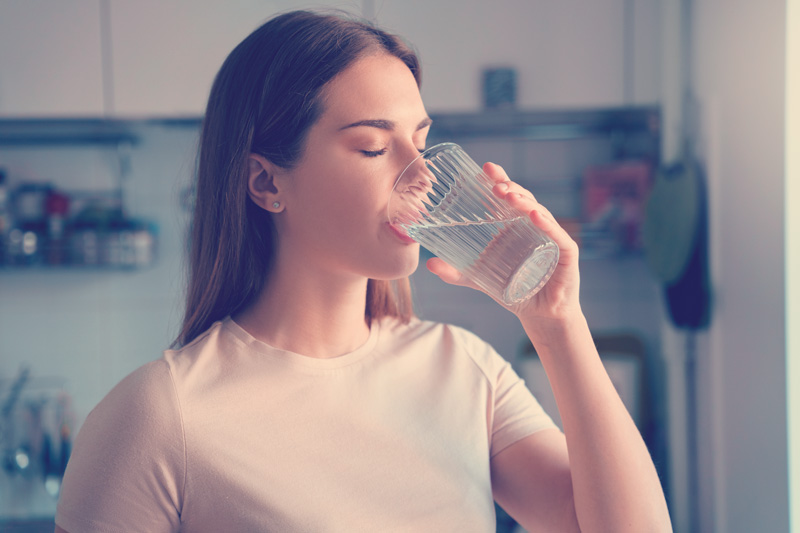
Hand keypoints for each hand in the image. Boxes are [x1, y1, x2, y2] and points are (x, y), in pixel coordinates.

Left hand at [426, 162, 581, 320]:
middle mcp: (536, 226)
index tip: (485, 168)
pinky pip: (557, 236)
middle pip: (524, 199)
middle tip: (494, 183)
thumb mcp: (479, 279)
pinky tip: (535, 215)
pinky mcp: (566, 254)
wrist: (540, 314)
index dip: (500, 180)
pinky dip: (547, 224)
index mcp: (516, 226)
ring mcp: (552, 237)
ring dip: (525, 202)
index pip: (509, 197)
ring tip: (509, 195)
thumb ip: (456, 272)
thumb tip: (429, 264)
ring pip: (540, 213)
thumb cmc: (514, 290)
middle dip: (510, 188)